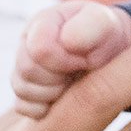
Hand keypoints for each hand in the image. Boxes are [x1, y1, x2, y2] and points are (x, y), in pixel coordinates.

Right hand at [11, 0, 130, 119]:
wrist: (108, 51)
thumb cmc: (105, 35)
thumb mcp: (104, 24)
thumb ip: (90, 27)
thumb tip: (68, 41)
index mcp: (41, 23)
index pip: (41, 49)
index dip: (65, 60)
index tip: (85, 60)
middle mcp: (25, 45)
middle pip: (27, 71)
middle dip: (59, 75)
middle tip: (80, 70)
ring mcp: (22, 70)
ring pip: (23, 91)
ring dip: (53, 91)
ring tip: (72, 80)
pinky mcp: (25, 93)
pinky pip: (24, 107)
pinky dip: (45, 107)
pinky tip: (63, 95)